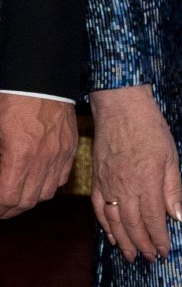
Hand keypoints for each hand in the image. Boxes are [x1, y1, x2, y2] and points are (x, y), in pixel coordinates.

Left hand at [0, 95, 78, 218]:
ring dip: (28, 199)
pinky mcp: (69, 147)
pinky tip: (36, 181)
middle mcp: (43, 159)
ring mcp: (59, 154)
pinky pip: (60, 178)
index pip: (8, 197)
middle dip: (9, 209)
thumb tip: (0, 175)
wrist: (40, 77)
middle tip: (0, 208)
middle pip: (26, 201)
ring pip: (45, 193)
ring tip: (16, 197)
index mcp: (19, 154)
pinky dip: (47, 186)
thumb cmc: (11, 98)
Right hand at [91, 83, 181, 261]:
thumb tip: (179, 218)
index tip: (165, 252)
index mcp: (147, 182)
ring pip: (115, 222)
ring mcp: (108, 185)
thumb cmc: (150, 129)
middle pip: (134, 225)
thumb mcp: (171, 157)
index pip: (153, 220)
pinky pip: (100, 209)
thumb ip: (173, 190)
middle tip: (150, 259)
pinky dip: (105, 226)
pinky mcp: (98, 179)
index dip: (159, 239)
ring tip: (132, 256)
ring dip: (124, 242)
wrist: (121, 108)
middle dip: (143, 245)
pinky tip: (113, 236)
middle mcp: (125, 188)